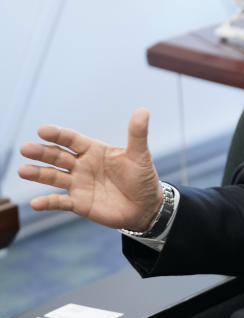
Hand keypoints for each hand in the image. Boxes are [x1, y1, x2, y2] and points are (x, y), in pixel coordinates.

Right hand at [17, 108, 162, 231]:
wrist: (146, 207)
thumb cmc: (143, 178)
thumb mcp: (140, 156)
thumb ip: (137, 134)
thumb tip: (143, 110)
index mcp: (94, 150)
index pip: (72, 140)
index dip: (58, 135)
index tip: (43, 130)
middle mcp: (82, 165)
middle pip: (58, 156)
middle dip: (42, 152)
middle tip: (25, 148)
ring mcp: (79, 184)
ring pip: (54, 177)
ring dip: (38, 173)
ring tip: (23, 170)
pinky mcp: (79, 203)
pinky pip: (60, 201)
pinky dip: (48, 202)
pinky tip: (36, 203)